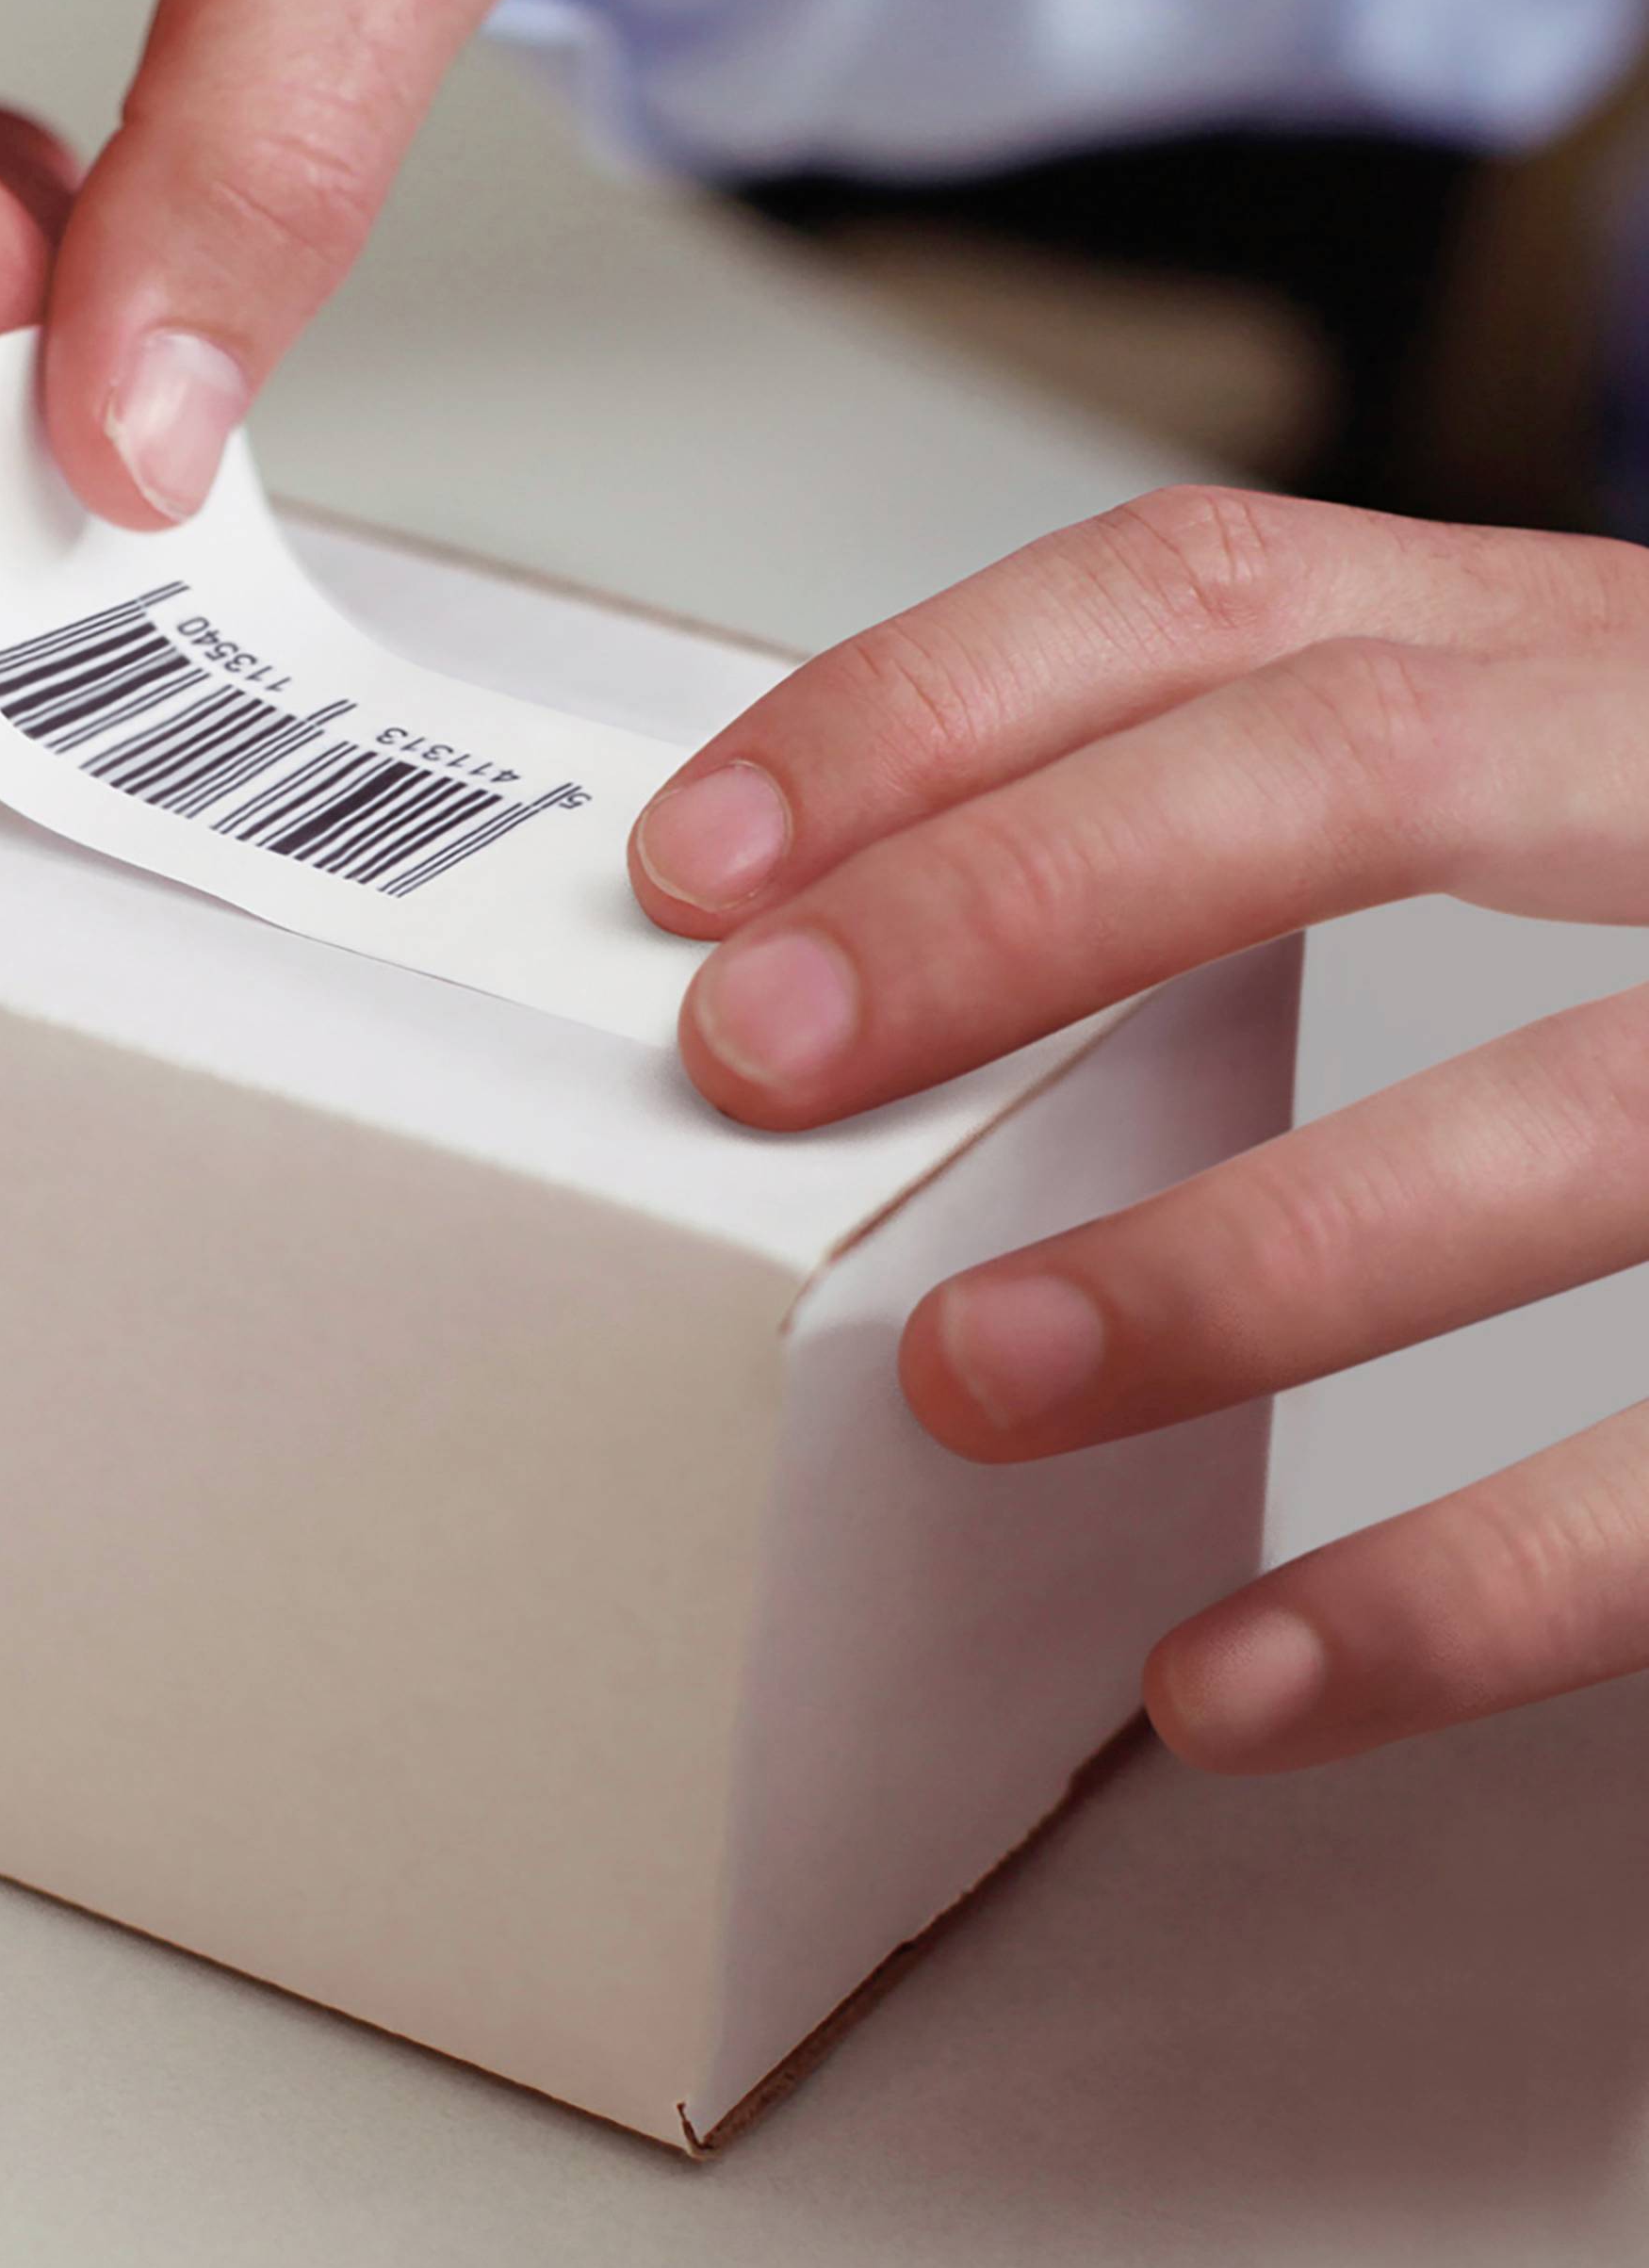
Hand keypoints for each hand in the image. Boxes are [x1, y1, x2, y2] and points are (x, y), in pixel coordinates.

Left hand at [628, 485, 1648, 1773]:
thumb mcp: (1614, 758)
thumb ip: (1371, 786)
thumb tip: (938, 920)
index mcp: (1619, 643)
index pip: (1224, 587)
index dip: (934, 697)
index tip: (709, 851)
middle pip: (1360, 759)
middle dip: (1025, 897)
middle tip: (756, 1050)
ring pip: (1578, 1114)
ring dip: (1244, 1255)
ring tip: (967, 1377)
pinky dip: (1475, 1585)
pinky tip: (1241, 1680)